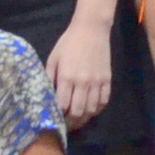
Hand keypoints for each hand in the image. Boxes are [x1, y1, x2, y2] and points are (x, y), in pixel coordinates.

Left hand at [47, 14, 114, 128]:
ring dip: (84, 119)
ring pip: (92, 110)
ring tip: (77, 120)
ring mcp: (97, 82)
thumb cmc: (68, 43)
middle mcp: (83, 82)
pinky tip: (90, 110)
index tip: (55, 119)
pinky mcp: (107, 80)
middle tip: (66, 125)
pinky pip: (104, 101)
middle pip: (78, 111)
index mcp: (66, 77)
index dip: (58, 116)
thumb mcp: (53, 59)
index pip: (63, 105)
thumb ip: (49, 78)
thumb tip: (46, 97)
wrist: (91, 30)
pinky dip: (97, 109)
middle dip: (71, 122)